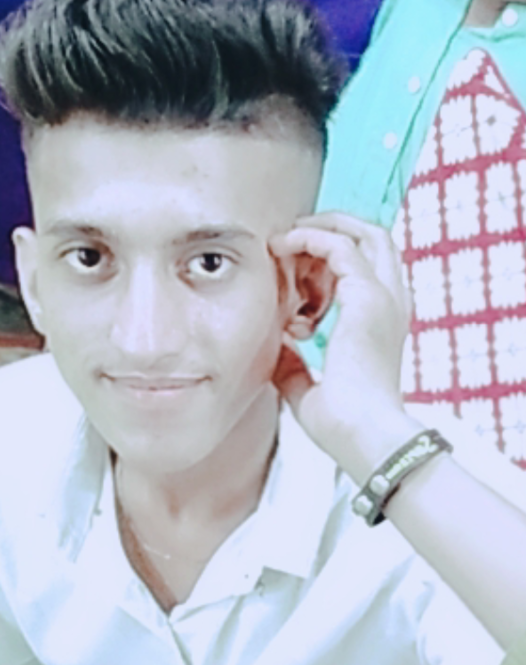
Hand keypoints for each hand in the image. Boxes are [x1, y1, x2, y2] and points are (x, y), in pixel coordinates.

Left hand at [270, 212, 421, 481]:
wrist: (362, 435)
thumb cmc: (343, 424)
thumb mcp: (308, 389)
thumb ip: (294, 367)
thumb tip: (274, 348)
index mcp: (382, 325)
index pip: (367, 272)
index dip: (330, 264)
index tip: (292, 276)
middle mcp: (390, 305)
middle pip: (374, 242)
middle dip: (334, 230)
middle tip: (293, 236)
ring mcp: (383, 298)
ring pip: (362, 234)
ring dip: (320, 229)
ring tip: (282, 238)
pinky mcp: (366, 296)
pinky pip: (339, 246)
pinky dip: (310, 238)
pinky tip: (282, 245)